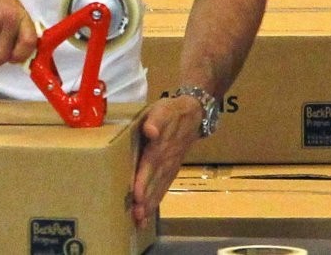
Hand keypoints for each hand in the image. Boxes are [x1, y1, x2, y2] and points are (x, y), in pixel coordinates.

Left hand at [131, 95, 202, 227]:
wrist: (193, 114)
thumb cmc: (171, 110)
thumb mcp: (162, 109)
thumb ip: (156, 120)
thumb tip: (150, 130)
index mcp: (160, 146)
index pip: (150, 166)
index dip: (143, 181)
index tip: (137, 196)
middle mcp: (166, 160)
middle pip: (154, 182)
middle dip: (146, 200)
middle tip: (136, 217)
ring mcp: (170, 166)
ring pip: (160, 187)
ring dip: (151, 204)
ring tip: (141, 221)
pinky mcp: (172, 168)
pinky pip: (164, 186)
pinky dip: (157, 198)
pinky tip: (149, 210)